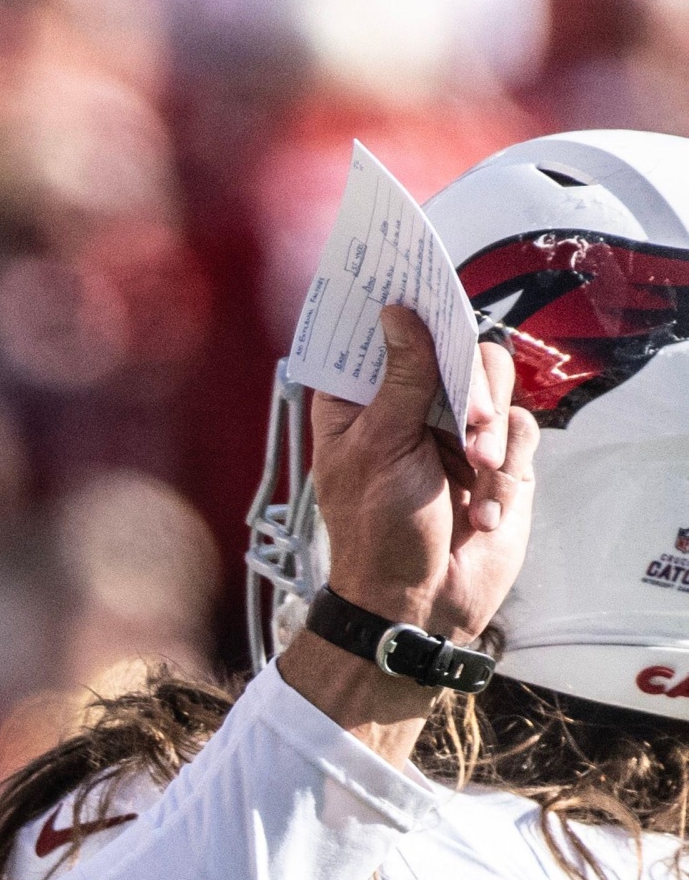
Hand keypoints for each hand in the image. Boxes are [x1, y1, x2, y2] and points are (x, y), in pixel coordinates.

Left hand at [307, 304, 537, 645]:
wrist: (419, 603)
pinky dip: (505, 472)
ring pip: (495, 385)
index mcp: (359, 402)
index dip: (396, 306)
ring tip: (475, 470)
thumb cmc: (377, 532)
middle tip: (472, 419)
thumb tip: (398, 313)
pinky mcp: (498, 462)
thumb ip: (402, 378)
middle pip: (454, 348)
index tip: (413, 275)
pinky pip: (520, 434)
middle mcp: (409, 408)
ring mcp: (456, 433)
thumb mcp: (380, 447)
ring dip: (490, 429)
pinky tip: (480, 511)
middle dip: (469, 382)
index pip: (380, 336)